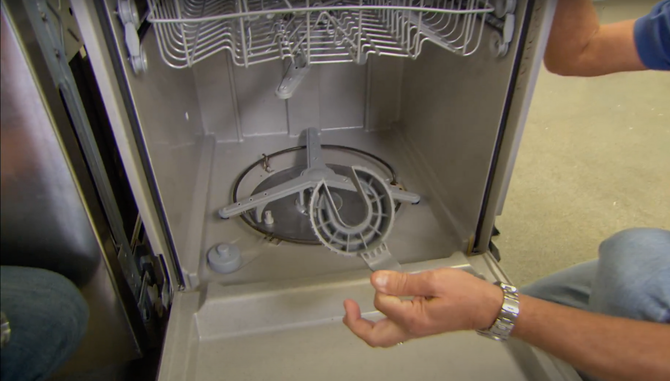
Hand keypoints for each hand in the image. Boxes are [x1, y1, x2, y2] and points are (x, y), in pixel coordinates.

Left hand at [343, 268, 502, 346]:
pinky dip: (381, 322)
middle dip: (355, 324)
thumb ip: (403, 282)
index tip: (383, 276)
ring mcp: (416, 330)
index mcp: (413, 318)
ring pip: (383, 337)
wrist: (487, 307)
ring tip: (355, 311)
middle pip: (374, 337)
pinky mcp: (420, 327)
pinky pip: (394, 331)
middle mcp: (412, 329)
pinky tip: (381, 310)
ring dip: (365, 326)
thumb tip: (378, 281)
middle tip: (347, 308)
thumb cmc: (467, 294)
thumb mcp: (434, 280)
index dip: (381, 287)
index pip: (383, 303)